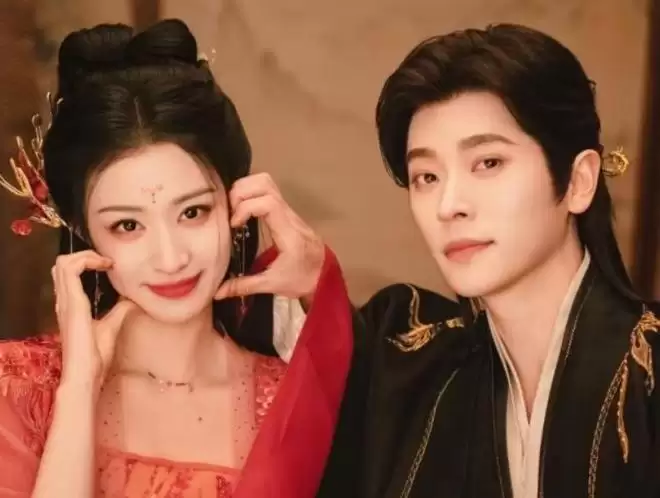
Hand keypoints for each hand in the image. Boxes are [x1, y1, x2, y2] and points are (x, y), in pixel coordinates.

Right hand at [52, 250, 135, 389]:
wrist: (87, 373)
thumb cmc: (96, 356)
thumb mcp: (112, 326)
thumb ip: (118, 311)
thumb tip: (132, 299)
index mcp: (72, 306)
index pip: (69, 274)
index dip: (87, 262)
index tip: (110, 266)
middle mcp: (65, 301)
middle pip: (62, 265)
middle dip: (85, 255)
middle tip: (107, 261)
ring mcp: (66, 301)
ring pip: (63, 263)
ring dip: (85, 255)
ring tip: (105, 262)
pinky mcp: (71, 302)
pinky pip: (69, 269)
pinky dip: (86, 260)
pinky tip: (104, 266)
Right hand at [215, 173, 324, 305]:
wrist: (324, 277)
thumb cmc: (301, 280)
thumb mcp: (272, 285)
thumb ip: (244, 286)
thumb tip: (217, 292)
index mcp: (288, 233)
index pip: (268, 203)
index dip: (246, 207)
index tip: (234, 224)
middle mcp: (289, 216)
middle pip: (266, 183)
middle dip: (242, 191)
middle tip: (230, 212)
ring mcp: (288, 211)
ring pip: (267, 182)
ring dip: (245, 189)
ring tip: (233, 209)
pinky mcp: (285, 212)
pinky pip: (268, 191)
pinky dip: (251, 193)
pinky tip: (241, 210)